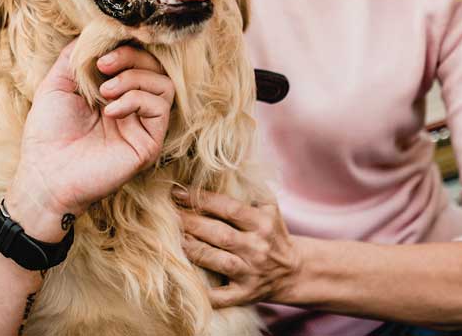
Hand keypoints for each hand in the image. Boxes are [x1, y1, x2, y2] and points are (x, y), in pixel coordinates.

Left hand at [6, 41, 174, 240]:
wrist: (45, 174)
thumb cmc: (47, 132)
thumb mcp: (57, 84)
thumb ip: (75, 57)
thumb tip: (94, 32)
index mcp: (112, 91)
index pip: (136, 58)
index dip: (124, 46)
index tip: (101, 50)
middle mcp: (131, 106)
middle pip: (155, 66)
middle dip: (131, 57)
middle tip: (104, 65)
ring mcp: (142, 125)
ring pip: (164, 84)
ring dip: (134, 78)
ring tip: (105, 91)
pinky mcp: (148, 143)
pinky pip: (160, 108)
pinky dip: (136, 99)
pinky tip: (110, 110)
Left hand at [175, 188, 300, 306]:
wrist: (294, 271)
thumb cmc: (273, 232)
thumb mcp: (269, 207)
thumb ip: (249, 187)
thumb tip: (223, 165)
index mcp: (263, 223)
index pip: (229, 208)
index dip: (202, 199)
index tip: (177, 192)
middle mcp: (257, 248)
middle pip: (219, 234)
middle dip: (190, 222)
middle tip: (167, 213)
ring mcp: (251, 273)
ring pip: (217, 261)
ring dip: (192, 249)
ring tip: (170, 238)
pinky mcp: (245, 295)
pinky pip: (222, 297)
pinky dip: (204, 293)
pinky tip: (185, 281)